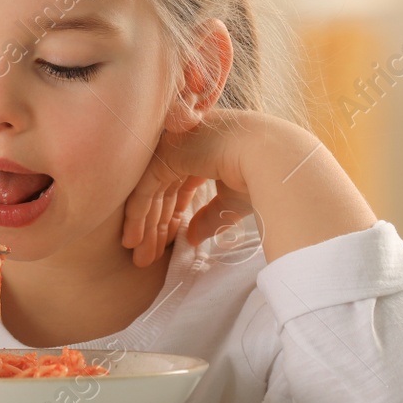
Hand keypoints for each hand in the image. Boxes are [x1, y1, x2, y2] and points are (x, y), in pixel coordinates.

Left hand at [120, 109, 264, 267]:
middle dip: (156, 226)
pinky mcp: (165, 154)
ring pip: (151, 192)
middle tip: (147, 257)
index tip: (168, 242)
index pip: (180, 186)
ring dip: (144, 226)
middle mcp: (185, 145)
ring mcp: (174, 146)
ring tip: (139, 258)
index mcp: (204, 151)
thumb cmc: (260, 178)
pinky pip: (144, 189)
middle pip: (163, 191)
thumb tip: (192, 237)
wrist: (270, 160)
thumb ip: (210, 217)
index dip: (173, 216)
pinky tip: (132, 241)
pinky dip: (137, 216)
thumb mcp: (232, 203)